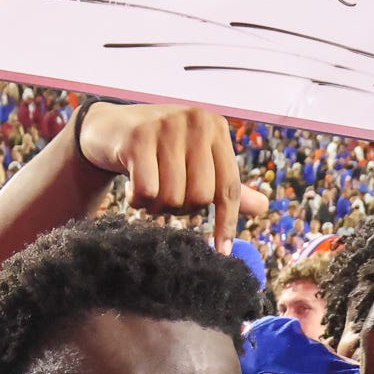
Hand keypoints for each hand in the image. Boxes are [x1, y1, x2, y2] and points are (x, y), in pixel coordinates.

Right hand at [75, 101, 267, 248]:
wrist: (110, 128)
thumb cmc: (159, 150)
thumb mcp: (195, 161)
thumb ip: (224, 184)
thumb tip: (264, 207)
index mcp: (216, 128)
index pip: (229, 186)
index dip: (226, 222)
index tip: (221, 251)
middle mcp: (196, 122)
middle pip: (200, 196)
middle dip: (182, 209)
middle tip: (166, 199)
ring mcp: (166, 126)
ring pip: (173, 196)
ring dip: (157, 207)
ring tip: (149, 192)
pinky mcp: (138, 137)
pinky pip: (147, 190)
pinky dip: (138, 201)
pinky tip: (132, 190)